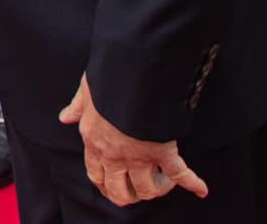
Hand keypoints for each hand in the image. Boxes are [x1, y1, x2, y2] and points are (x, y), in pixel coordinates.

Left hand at [59, 76, 206, 207]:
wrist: (131, 73)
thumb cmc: (107, 79)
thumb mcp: (86, 91)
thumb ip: (77, 107)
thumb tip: (65, 118)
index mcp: (94, 141)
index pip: (95, 175)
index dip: (105, 185)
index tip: (114, 184)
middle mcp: (114, 154)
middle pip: (119, 193)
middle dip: (130, 195)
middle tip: (140, 186)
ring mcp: (138, 156)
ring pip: (147, 190)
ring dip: (157, 189)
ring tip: (164, 179)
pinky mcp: (162, 152)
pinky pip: (180, 175)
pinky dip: (193, 184)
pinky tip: (201, 190)